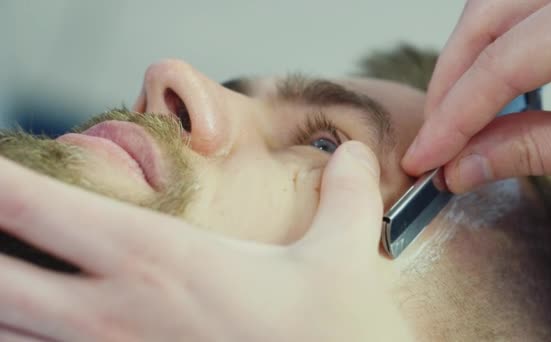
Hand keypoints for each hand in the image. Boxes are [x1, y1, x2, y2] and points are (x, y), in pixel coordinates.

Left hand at [0, 142, 410, 341]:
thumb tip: (354, 152)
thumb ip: (347, 195)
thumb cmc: (332, 340)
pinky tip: (23, 329)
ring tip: (6, 274)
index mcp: (162, 264)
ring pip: (6, 333)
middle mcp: (116, 315)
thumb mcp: (346, 258)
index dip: (0, 183)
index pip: (43, 210)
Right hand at [402, 0, 550, 191]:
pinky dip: (498, 49)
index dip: (455, 114)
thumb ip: (546, 149)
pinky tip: (493, 91)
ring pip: (499, 9)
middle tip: (433, 138)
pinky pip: (525, 16)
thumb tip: (466, 165)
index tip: (426, 156)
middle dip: (449, 80)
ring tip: (456, 119)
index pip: (504, 60)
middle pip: (489, 16)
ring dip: (468, 61)